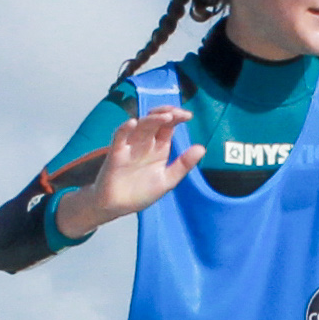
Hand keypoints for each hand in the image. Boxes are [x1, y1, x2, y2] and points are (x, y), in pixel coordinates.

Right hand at [56, 105, 193, 238]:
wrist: (116, 206)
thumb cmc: (140, 192)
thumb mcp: (167, 180)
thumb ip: (183, 165)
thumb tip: (202, 148)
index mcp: (159, 147)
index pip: (168, 126)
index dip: (177, 117)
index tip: (188, 115)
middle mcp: (145, 143)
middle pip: (155, 121)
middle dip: (166, 113)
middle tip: (177, 113)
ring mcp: (130, 145)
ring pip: (141, 126)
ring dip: (152, 119)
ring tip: (165, 117)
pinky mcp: (116, 152)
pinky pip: (120, 136)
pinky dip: (125, 128)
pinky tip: (133, 123)